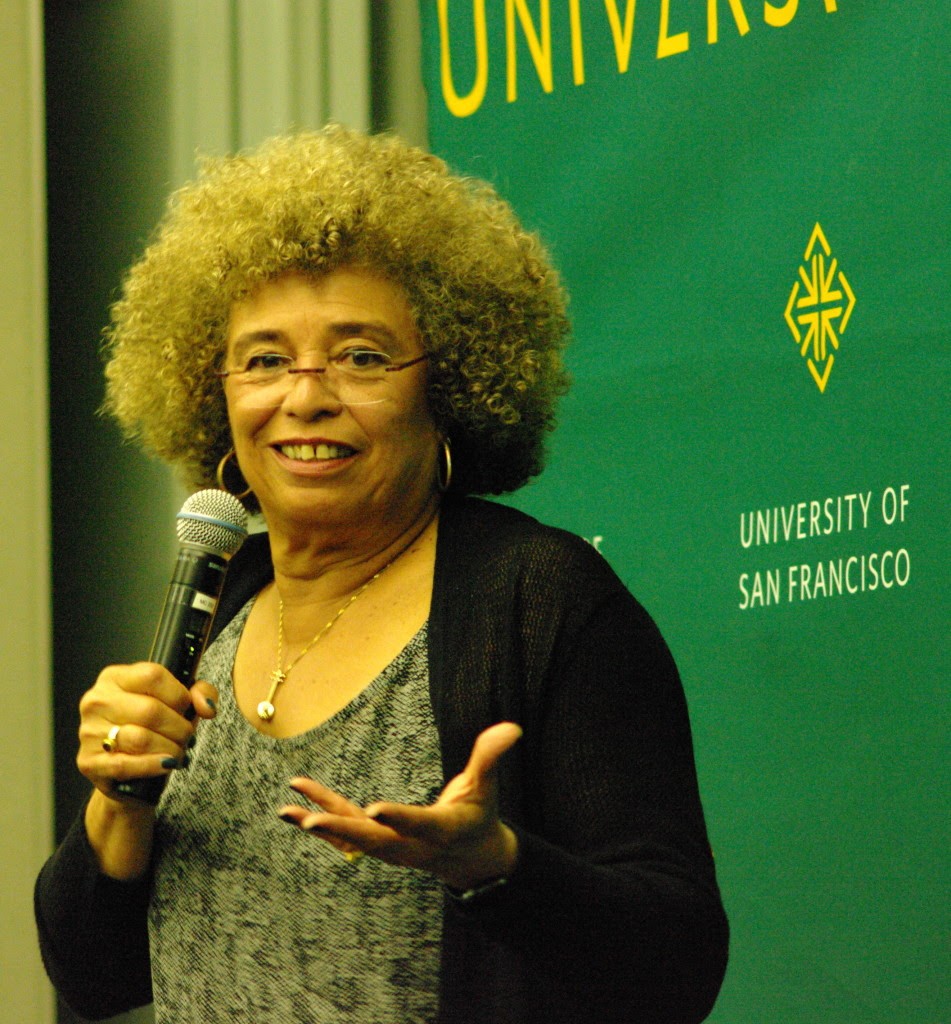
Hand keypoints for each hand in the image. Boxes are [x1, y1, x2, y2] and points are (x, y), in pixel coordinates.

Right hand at [77, 661, 217, 798]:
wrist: (125, 771)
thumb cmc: (152, 728)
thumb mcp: (176, 702)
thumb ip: (199, 692)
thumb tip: (206, 707)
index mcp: (115, 678)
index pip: (152, 675)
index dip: (178, 694)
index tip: (186, 708)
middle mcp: (97, 701)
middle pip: (150, 710)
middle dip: (179, 727)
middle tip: (186, 736)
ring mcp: (89, 731)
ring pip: (140, 739)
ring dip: (169, 748)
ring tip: (176, 751)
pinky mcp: (89, 762)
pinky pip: (125, 764)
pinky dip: (152, 765)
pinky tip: (165, 764)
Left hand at [278, 721, 521, 889]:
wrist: (470, 858)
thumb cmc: (479, 814)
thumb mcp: (487, 786)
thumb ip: (491, 757)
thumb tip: (511, 727)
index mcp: (440, 831)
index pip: (417, 824)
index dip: (397, 818)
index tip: (373, 809)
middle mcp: (410, 846)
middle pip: (372, 841)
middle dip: (341, 831)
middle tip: (309, 822)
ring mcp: (390, 847)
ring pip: (351, 839)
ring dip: (320, 824)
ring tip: (286, 811)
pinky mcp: (377, 841)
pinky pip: (344, 834)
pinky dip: (319, 820)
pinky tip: (290, 808)